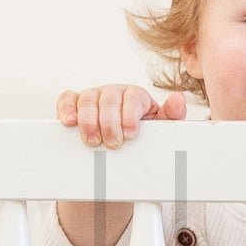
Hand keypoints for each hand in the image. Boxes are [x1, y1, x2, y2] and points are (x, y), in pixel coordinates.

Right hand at [57, 85, 187, 148]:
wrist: (120, 152)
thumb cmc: (140, 137)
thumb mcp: (158, 129)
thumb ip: (171, 116)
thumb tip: (179, 99)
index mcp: (135, 96)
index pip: (133, 98)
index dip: (130, 115)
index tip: (130, 134)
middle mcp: (114, 92)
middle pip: (109, 100)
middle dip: (110, 123)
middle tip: (113, 143)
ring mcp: (93, 96)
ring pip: (88, 99)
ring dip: (88, 121)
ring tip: (93, 140)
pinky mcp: (75, 103)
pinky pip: (68, 98)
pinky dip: (66, 109)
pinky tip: (69, 122)